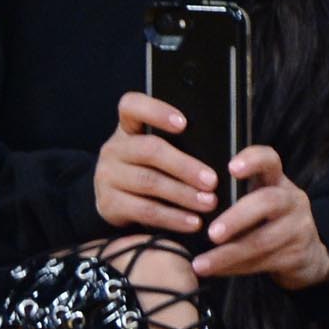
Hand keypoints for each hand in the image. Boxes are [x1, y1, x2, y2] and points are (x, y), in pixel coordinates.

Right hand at [93, 89, 220, 233]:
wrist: (114, 199)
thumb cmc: (149, 168)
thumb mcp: (156, 151)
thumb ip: (179, 144)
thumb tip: (221, 151)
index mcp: (128, 127)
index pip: (132, 106)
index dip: (156, 111)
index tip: (184, 123)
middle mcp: (114, 148)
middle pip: (149, 150)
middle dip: (185, 166)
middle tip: (213, 180)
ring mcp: (107, 176)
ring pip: (149, 182)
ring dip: (183, 194)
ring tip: (209, 203)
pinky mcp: (109, 204)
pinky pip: (145, 211)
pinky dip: (173, 218)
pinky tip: (193, 222)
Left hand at [197, 145, 328, 289]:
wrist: (306, 255)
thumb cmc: (269, 222)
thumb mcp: (259, 202)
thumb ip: (236, 196)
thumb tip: (193, 201)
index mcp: (277, 181)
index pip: (270, 160)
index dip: (252, 160)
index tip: (231, 169)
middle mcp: (292, 200)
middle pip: (268, 202)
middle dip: (237, 218)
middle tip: (212, 234)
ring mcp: (299, 228)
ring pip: (263, 241)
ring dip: (229, 254)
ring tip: (202, 264)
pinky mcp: (297, 254)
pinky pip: (262, 262)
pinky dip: (235, 268)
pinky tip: (216, 271)